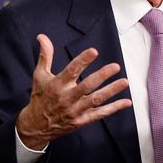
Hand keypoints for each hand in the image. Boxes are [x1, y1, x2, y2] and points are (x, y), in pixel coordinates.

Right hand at [16, 34, 131, 149]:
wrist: (37, 125)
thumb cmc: (40, 97)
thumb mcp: (40, 75)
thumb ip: (45, 55)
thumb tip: (42, 36)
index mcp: (57, 85)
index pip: (71, 71)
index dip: (83, 61)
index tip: (93, 51)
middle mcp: (67, 98)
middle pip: (87, 86)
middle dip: (102, 76)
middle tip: (115, 66)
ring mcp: (75, 110)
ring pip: (96, 100)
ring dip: (111, 91)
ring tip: (124, 82)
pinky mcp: (81, 120)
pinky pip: (99, 114)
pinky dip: (113, 108)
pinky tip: (125, 102)